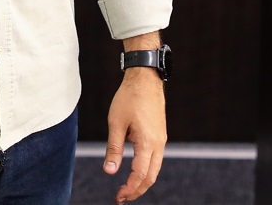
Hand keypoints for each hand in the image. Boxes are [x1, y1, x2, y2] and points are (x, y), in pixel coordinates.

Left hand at [103, 68, 166, 202]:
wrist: (145, 78)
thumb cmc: (129, 97)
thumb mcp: (116, 123)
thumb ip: (113, 149)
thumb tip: (109, 172)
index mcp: (148, 142)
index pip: (140, 175)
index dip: (129, 189)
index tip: (118, 197)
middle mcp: (158, 143)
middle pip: (151, 176)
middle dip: (137, 190)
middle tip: (122, 198)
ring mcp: (161, 139)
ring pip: (155, 168)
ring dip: (142, 181)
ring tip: (127, 188)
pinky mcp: (160, 134)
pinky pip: (155, 158)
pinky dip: (146, 169)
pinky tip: (134, 170)